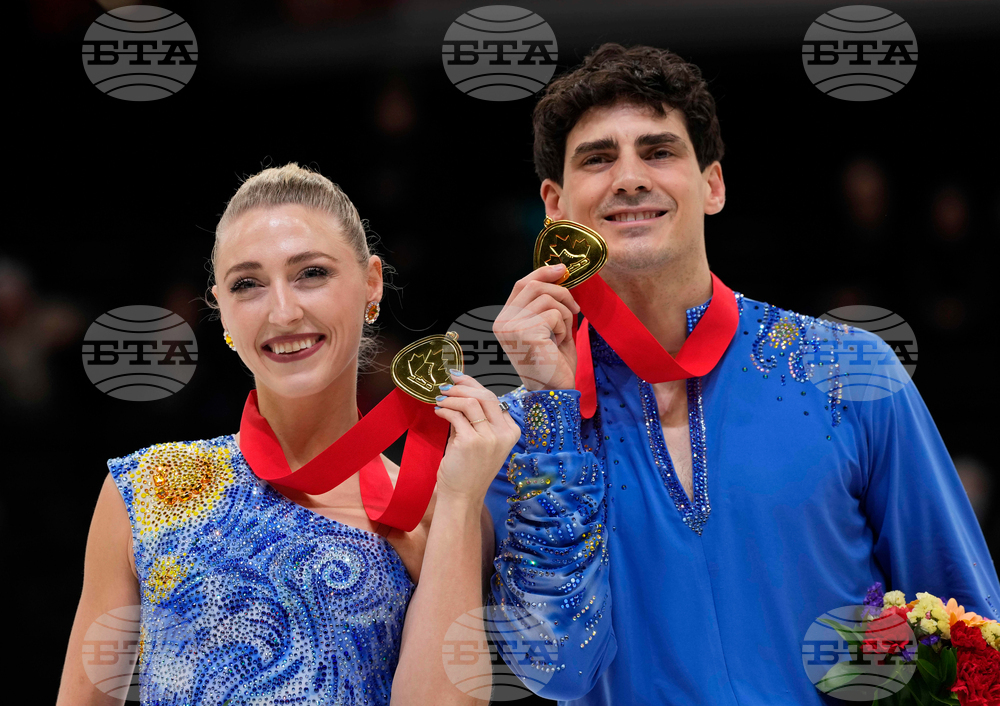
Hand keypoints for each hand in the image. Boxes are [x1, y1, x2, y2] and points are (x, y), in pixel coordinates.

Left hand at [432, 371, 521, 503]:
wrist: (463, 495)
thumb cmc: (470, 469)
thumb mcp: (481, 440)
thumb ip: (476, 418)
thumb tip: (460, 391)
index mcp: (510, 431)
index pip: (493, 398)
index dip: (474, 384)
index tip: (459, 378)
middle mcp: (503, 433)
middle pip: (485, 395)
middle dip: (462, 386)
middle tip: (446, 386)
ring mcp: (489, 438)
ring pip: (470, 402)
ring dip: (451, 398)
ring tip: (440, 399)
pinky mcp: (471, 442)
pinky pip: (456, 416)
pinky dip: (445, 410)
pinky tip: (438, 412)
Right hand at [493, 263, 580, 390]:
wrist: (554, 391)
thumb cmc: (553, 362)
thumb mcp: (549, 327)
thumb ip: (548, 304)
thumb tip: (560, 274)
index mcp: (504, 320)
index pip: (521, 284)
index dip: (542, 273)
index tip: (562, 269)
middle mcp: (502, 322)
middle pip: (533, 285)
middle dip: (560, 291)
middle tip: (575, 307)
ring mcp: (511, 327)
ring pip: (547, 298)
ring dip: (564, 313)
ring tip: (563, 333)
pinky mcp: (526, 333)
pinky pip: (554, 314)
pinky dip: (564, 327)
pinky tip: (558, 343)